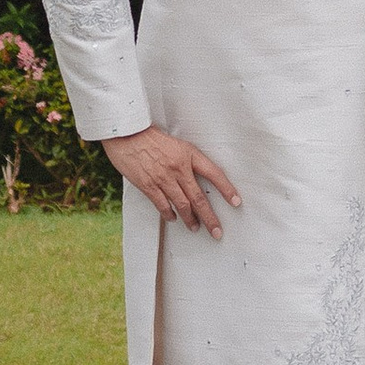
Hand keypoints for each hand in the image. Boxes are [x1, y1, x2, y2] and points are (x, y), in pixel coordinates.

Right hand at [104, 127, 240, 232]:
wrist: (127, 133)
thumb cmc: (150, 136)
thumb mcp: (176, 143)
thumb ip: (186, 159)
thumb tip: (195, 176)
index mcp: (189, 154)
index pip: (214, 174)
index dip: (227, 189)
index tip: (236, 202)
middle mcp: (179, 167)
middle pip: (199, 197)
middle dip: (210, 217)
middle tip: (217, 231)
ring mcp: (163, 178)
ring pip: (182, 205)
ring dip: (191, 220)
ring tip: (196, 228)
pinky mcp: (148, 185)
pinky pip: (162, 205)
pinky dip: (169, 214)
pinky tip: (173, 219)